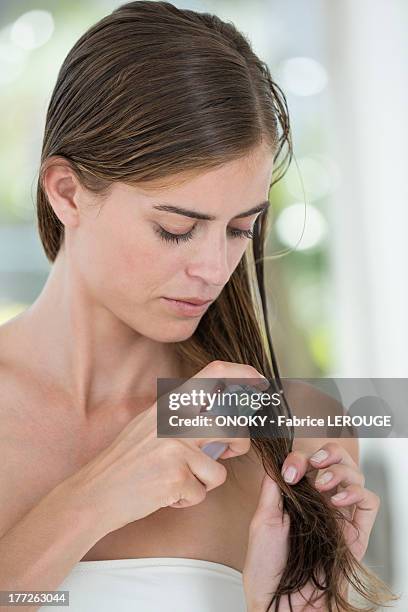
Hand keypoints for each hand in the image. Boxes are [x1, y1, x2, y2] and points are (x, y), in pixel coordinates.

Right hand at [65, 360, 266, 533]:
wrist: (95, 492)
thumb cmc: (126, 462)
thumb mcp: (151, 425)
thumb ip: (184, 418)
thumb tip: (224, 418)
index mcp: (169, 404)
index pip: (214, 374)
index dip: (242, 375)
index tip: (260, 382)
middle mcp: (174, 420)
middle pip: (232, 424)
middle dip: (240, 443)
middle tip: (230, 452)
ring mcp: (175, 447)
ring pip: (219, 467)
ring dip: (205, 481)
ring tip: (181, 479)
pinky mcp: (176, 476)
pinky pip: (202, 492)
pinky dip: (188, 499)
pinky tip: (167, 494)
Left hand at [242, 442, 379, 610]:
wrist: (280, 605)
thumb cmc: (267, 569)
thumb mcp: (262, 521)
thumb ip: (273, 490)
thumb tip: (276, 461)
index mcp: (299, 499)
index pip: (309, 463)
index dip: (301, 457)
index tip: (290, 469)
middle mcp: (321, 504)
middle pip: (338, 462)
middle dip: (329, 453)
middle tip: (316, 462)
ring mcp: (339, 518)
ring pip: (355, 477)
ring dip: (341, 471)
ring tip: (323, 484)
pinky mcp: (355, 535)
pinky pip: (369, 503)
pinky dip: (358, 493)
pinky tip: (338, 500)